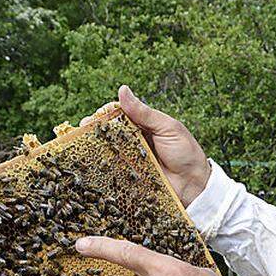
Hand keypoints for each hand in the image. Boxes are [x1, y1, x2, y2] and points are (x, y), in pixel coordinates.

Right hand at [80, 85, 210, 206]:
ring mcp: (131, 159)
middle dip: (94, 130)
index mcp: (143, 125)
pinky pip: (113, 171)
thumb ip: (144, 112)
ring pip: (107, 151)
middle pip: (109, 133)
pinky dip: (101, 168)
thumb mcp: (167, 128)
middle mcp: (134, 141)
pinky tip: (89, 165)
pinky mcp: (130, 177)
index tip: (96, 116)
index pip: (118, 115)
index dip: (105, 114)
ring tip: (81, 145)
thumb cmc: (185, 153)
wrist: (195, 185)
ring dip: (93, 147)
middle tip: (83, 130)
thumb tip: (122, 90)